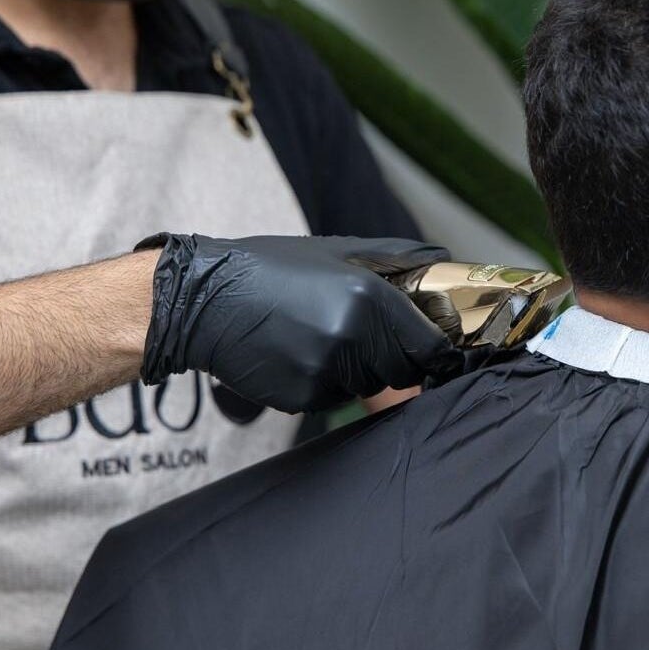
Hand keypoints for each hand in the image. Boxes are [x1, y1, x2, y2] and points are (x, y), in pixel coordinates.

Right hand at [138, 233, 464, 412]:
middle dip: (388, 358)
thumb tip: (444, 261)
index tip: (427, 350)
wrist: (204, 300)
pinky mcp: (302, 397)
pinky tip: (296, 354)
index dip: (431, 350)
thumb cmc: (270, 270)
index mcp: (368, 297)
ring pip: (367, 386)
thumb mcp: (336, 251)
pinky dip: (323, 383)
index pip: (429, 346)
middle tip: (355, 333)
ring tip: (317, 337)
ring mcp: (326, 370)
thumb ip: (397, 259)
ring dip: (355, 370)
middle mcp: (351, 336)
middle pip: (402, 371)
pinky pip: (332, 398)